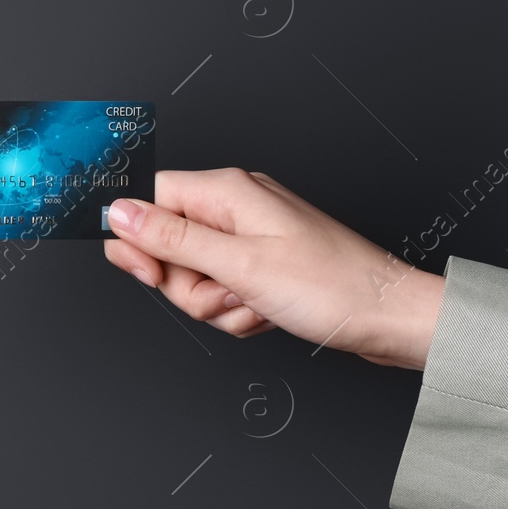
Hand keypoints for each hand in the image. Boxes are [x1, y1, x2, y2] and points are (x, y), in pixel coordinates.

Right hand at [102, 168, 444, 369]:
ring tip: (256, 304)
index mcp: (226, 191)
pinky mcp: (261, 267)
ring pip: (193, 278)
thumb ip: (171, 239)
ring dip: (217, 304)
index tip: (151, 273)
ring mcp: (249, 239)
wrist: (389, 318)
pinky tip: (267, 313)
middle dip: (188, 285)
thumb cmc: (333, 286)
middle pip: (167, 247)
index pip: (149, 199)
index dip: (139, 241)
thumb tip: (118, 212)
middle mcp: (235, 208)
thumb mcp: (239, 265)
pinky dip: (237, 312)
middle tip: (225, 291)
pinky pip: (222, 293)